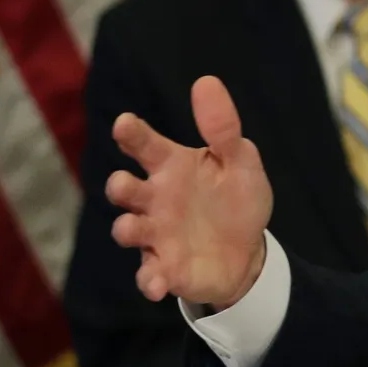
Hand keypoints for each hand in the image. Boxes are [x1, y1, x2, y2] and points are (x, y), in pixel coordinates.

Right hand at [107, 76, 273, 309]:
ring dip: (127, 229)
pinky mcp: (165, 268)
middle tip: (123, 184)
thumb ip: (223, 128)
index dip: (132, 133)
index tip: (125, 124)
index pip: (145, 145)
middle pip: (125, 189)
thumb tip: (206, 81)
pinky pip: (149, 274)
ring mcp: (156, 234)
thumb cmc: (236, 200)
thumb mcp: (241, 161)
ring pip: (128, 230)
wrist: (248, 251)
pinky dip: (149, 280)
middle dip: (119, 187)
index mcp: (172, 167)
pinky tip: (157, 284)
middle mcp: (156, 199)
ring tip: (132, 229)